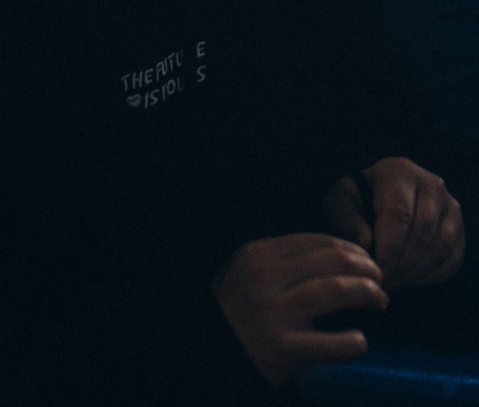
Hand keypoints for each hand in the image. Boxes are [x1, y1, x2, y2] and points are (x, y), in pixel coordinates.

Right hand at [212, 235, 386, 386]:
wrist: (210, 348)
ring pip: (333, 289)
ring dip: (366, 292)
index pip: (316, 241)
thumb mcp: (249, 272)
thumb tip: (339, 256)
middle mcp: (264, 279)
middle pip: (330, 261)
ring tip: (379, 300)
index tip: (366, 261)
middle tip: (379, 280)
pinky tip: (360, 341)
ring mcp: (272, 312)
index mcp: (257, 255)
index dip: (351, 249)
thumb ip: (283, 261)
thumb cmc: (238, 310)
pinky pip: (328, 344)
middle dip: (365, 269)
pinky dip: (351, 342)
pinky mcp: (281, 348)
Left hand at [326, 160, 465, 289]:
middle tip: (385, 280)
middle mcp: (432, 185)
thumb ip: (346, 218)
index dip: (390, 246)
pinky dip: (433, 274)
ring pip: (442, 247)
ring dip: (418, 270)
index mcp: (400, 171)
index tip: (378, 269)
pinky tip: (411, 278)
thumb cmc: (355, 199)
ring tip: (395, 280)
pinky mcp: (460, 230)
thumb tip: (366, 242)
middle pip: (423, 232)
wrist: (377, 198)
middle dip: (403, 262)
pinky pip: (453, 258)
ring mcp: (451, 208)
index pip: (399, 213)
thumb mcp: (340, 201)